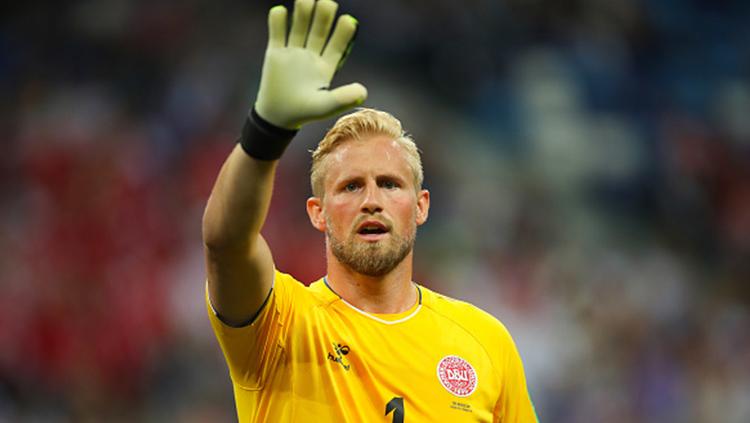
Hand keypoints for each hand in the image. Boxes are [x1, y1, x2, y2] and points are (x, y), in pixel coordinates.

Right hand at [254, 0, 367, 128]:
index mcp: (326, 66)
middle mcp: (312, 55)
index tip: (349, 21)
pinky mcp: (275, 53)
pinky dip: (278, 22)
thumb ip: (343, 98)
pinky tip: (280, 11)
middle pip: (319, 31)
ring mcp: (294, 53)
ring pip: (300, 27)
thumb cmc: (304, 112)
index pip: (337, 46)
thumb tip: (363, 91)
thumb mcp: (325, 107)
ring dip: (303, 13)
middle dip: (323, 16)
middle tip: (328, 3)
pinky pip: (277, 34)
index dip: (343, 33)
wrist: (277, 117)